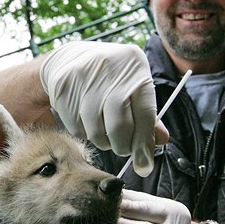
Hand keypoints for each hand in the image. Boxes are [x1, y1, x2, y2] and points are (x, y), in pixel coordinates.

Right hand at [40, 41, 166, 175]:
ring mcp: (83, 77)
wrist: (68, 58)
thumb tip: (161, 141)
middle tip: (122, 149)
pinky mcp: (63, 87)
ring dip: (103, 141)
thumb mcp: (133, 87)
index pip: (145, 113)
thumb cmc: (109, 79)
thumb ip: (149, 115)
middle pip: (119, 125)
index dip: (145, 143)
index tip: (144, 165)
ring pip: (96, 130)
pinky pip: (76, 128)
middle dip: (122, 145)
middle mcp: (109, 67)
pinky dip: (84, 132)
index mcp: (135, 65)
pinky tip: (86, 120)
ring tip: (104, 132)